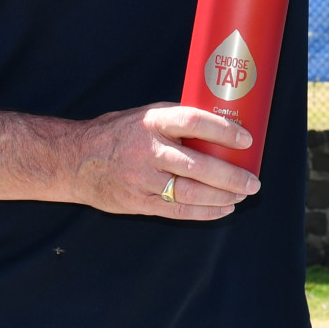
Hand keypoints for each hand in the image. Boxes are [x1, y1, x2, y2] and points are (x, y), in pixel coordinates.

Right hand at [66, 104, 259, 220]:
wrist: (75, 160)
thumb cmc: (117, 133)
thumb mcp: (145, 116)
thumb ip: (176, 121)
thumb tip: (219, 125)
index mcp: (152, 122)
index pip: (193, 122)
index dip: (223, 131)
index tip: (246, 139)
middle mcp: (148, 150)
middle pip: (197, 165)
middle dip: (230, 176)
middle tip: (253, 181)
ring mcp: (141, 179)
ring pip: (189, 192)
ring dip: (221, 197)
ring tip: (242, 195)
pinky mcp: (137, 202)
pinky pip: (176, 210)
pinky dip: (203, 211)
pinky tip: (223, 209)